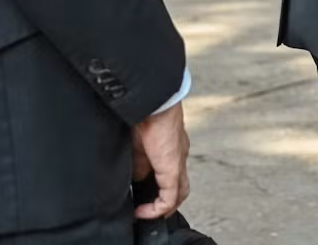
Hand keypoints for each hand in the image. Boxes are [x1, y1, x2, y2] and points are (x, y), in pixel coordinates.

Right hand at [132, 103, 189, 219]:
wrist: (152, 102)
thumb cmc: (145, 115)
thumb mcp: (138, 145)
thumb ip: (140, 162)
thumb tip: (137, 179)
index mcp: (171, 148)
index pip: (172, 173)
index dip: (161, 189)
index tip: (143, 198)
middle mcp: (179, 155)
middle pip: (180, 186)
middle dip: (165, 202)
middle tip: (147, 210)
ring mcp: (179, 162)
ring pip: (180, 193)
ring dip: (163, 207)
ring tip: (146, 214)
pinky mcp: (173, 167)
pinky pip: (171, 196)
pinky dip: (158, 208)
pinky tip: (143, 211)